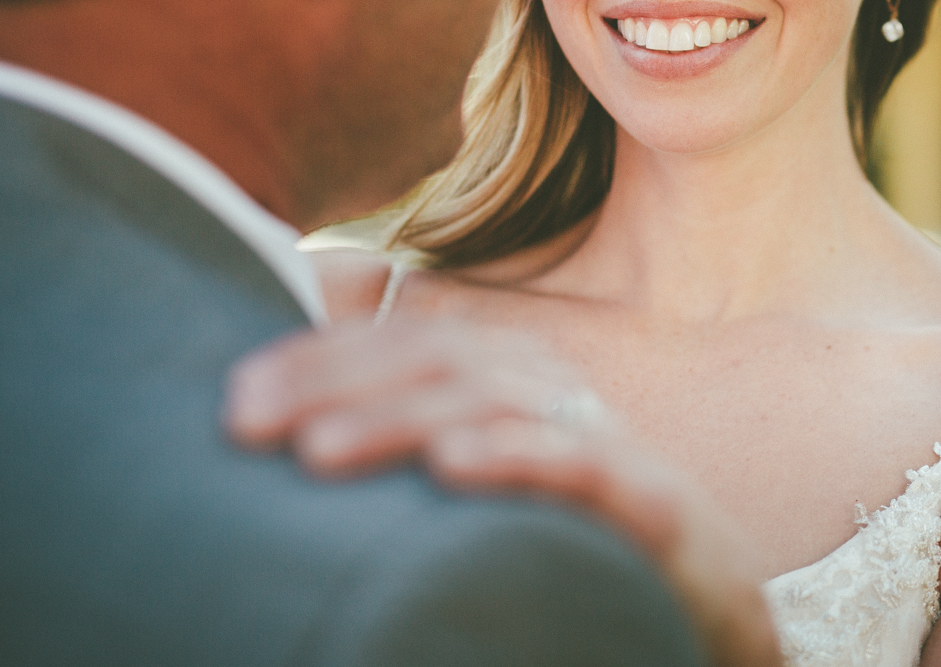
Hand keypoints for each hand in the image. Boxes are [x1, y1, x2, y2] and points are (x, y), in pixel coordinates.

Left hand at [225, 318, 781, 666]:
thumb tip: (313, 372)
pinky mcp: (650, 497)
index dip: (318, 357)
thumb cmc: (575, 537)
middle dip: (335, 382)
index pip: (406, 344)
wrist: (706, 597)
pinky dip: (515, 454)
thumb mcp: (483, 474)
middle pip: (438, 360)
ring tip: (317, 450)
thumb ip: (412, 421)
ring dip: (400, 419)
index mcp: (509, 381)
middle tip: (246, 419)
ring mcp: (601, 440)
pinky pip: (581, 461)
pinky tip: (451, 466)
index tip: (234, 399)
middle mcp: (553, 393)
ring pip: (495, 403)